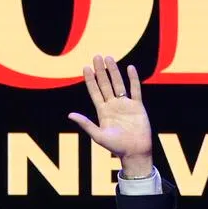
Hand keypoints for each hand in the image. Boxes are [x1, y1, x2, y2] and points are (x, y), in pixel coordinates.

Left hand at [68, 55, 152, 177]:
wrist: (135, 152)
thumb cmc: (116, 147)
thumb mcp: (98, 135)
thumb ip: (85, 124)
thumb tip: (70, 115)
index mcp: (103, 112)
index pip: (95, 92)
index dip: (90, 80)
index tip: (86, 67)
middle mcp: (113, 106)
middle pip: (105, 84)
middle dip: (101, 70)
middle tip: (96, 56)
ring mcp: (125, 105)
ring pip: (118, 84)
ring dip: (114, 71)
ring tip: (109, 58)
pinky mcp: (137, 107)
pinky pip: (135, 89)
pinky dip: (133, 79)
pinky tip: (130, 68)